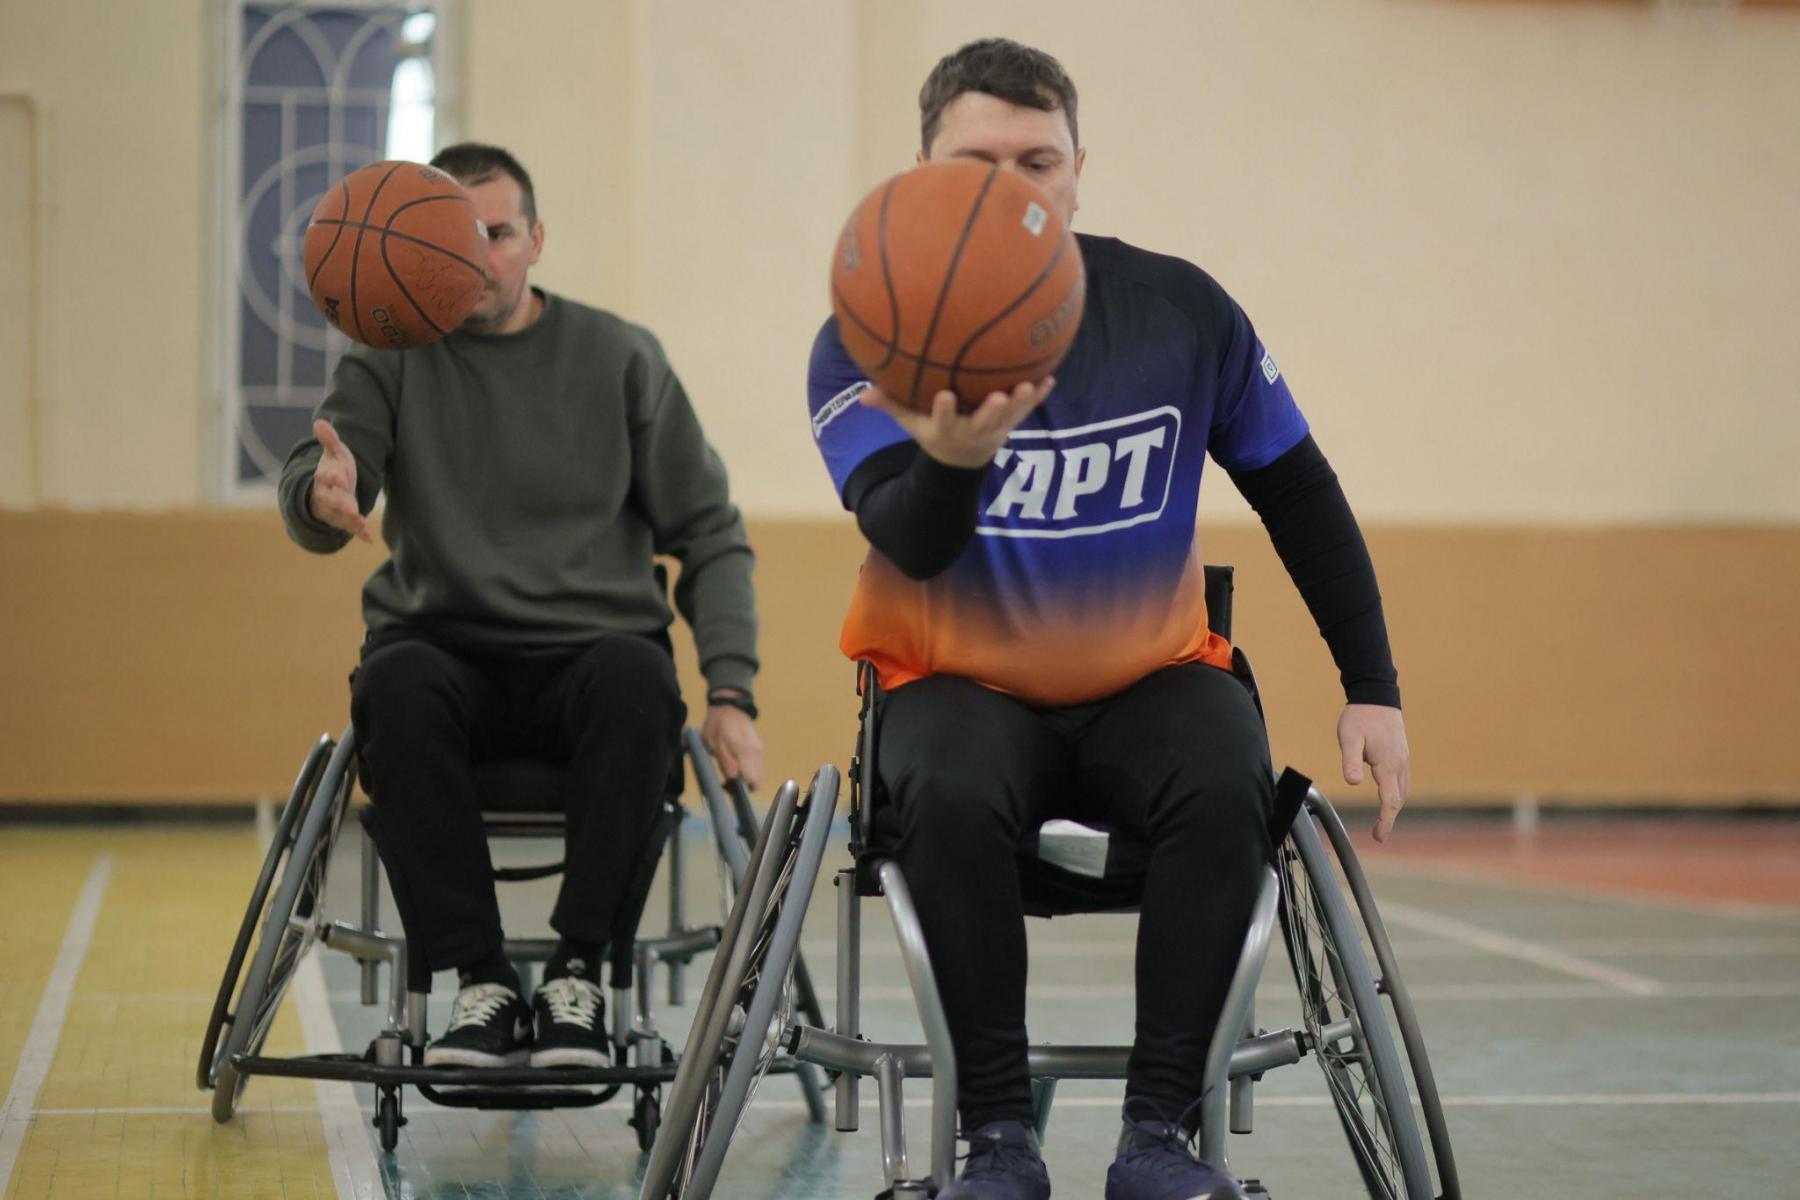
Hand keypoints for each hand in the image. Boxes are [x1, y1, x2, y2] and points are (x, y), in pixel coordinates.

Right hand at [308, 419, 371, 542]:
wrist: (327, 491)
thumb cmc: (335, 468)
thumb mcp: (334, 453)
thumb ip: (329, 440)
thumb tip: (319, 421)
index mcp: (325, 477)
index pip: (326, 477)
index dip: (332, 477)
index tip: (338, 476)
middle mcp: (327, 495)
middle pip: (332, 500)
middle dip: (340, 504)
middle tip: (348, 508)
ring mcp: (334, 510)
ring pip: (340, 516)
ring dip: (350, 520)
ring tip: (360, 522)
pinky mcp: (344, 520)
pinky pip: (351, 528)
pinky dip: (359, 533)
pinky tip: (369, 538)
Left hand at [702, 703, 763, 789]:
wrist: (729, 705)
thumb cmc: (718, 724)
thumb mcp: (714, 743)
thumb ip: (725, 761)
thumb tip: (734, 778)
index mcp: (746, 752)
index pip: (754, 781)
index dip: (742, 789)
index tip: (729, 787)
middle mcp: (756, 753)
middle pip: (757, 780)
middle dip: (744, 785)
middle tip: (727, 781)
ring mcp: (759, 749)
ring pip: (758, 773)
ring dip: (746, 777)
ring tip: (730, 771)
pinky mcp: (758, 747)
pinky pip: (757, 765)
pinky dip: (748, 769)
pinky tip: (736, 763)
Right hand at [859, 377, 1054, 468]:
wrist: (962, 459)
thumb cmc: (933, 431)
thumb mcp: (909, 423)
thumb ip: (890, 405)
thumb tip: (863, 394)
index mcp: (945, 430)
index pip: (943, 421)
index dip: (944, 410)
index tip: (943, 396)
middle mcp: (971, 431)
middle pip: (983, 423)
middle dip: (991, 412)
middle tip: (999, 397)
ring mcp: (994, 430)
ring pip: (1009, 418)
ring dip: (1020, 403)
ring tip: (1029, 386)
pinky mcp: (1010, 425)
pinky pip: (1027, 411)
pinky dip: (1038, 396)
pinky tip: (1050, 378)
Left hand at [1338, 704, 1409, 842]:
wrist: (1376, 695)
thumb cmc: (1360, 716)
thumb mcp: (1348, 738)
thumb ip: (1350, 760)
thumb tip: (1353, 782)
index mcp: (1387, 763)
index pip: (1390, 799)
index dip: (1386, 819)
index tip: (1379, 836)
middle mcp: (1399, 763)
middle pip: (1398, 798)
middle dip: (1390, 818)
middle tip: (1379, 835)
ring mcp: (1402, 758)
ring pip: (1402, 789)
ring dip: (1394, 807)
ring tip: (1384, 822)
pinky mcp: (1401, 754)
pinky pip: (1402, 780)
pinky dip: (1397, 793)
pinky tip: (1389, 797)